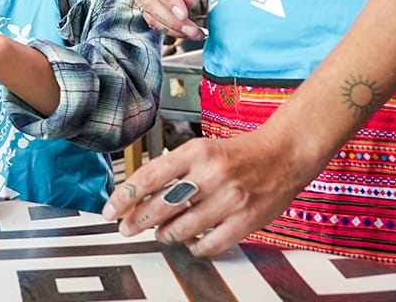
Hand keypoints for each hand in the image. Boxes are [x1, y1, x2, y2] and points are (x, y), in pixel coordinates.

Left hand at [102, 126, 319, 256]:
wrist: (284, 154)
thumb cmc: (240, 152)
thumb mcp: (202, 149)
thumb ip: (175, 169)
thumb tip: (143, 194)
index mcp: (197, 151)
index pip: (149, 176)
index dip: (125, 196)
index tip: (110, 210)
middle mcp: (211, 174)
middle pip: (161, 205)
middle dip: (137, 221)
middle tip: (126, 228)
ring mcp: (230, 199)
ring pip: (183, 228)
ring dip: (165, 234)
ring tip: (161, 233)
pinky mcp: (246, 220)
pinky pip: (210, 244)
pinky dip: (195, 247)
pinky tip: (191, 242)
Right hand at [133, 0, 205, 39]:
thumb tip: (187, 4)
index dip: (168, 0)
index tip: (184, 14)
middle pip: (150, 1)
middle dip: (171, 20)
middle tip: (193, 30)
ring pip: (150, 15)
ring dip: (171, 28)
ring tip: (194, 33)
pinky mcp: (146, 5)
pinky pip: (154, 21)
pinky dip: (170, 30)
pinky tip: (186, 32)